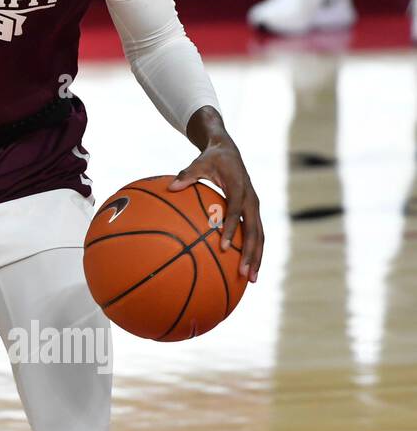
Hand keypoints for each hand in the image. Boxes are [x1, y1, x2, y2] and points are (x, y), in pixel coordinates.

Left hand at [169, 136, 263, 281]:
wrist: (229, 150)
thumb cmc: (211, 158)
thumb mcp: (199, 162)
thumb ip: (187, 175)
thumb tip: (170, 187)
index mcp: (239, 187)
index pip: (235, 211)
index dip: (231, 229)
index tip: (223, 247)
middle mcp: (251, 199)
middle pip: (255, 231)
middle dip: (251, 253)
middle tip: (245, 274)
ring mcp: (255, 207)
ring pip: (260, 236)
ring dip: (257, 258)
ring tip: (252, 280)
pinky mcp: (253, 212)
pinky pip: (256, 234)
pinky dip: (254, 251)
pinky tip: (247, 268)